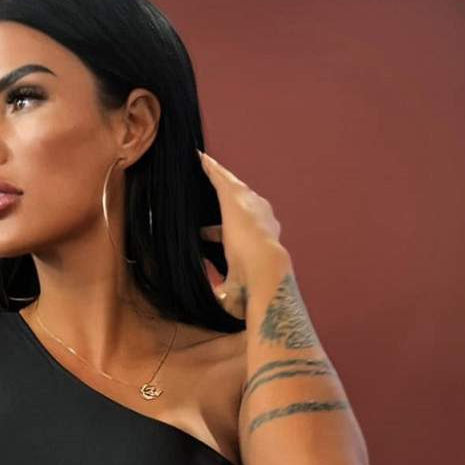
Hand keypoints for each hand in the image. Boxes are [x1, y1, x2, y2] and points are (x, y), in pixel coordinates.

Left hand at [197, 149, 288, 319]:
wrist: (265, 268)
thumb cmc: (255, 286)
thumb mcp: (235, 295)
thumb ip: (224, 295)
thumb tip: (212, 306)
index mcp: (264, 240)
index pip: (241, 233)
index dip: (223, 234)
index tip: (210, 235)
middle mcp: (262, 217)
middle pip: (242, 204)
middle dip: (230, 199)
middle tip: (214, 195)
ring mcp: (250, 204)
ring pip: (231, 186)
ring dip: (219, 178)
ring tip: (205, 169)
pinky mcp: (234, 194)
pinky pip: (219, 177)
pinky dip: (210, 168)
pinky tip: (199, 159)